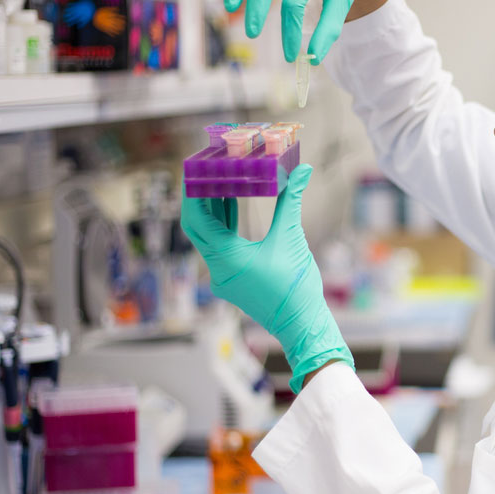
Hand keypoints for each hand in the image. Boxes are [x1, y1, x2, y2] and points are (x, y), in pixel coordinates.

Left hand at [180, 165, 352, 392]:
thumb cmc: (296, 286)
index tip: (194, 170)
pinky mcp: (232, 279)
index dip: (192, 193)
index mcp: (226, 258)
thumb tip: (302, 170)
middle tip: (203, 170)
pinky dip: (223, 225)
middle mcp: (218, 269)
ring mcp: (223, 276)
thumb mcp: (291, 238)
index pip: (197, 219)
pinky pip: (219, 246)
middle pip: (198, 226)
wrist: (301, 323)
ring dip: (212, 210)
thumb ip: (291, 201)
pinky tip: (230, 205)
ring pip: (208, 236)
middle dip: (199, 197)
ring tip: (217, 180)